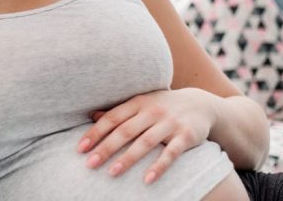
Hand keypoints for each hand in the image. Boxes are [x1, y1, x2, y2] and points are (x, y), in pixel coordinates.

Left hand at [75, 88, 220, 183]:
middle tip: (90, 164)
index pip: (112, 118)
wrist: (201, 104)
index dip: (95, 133)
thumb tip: (92, 115)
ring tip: (112, 173)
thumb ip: (119, 111)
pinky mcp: (186, 136)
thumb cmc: (163, 105)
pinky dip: (159, 166)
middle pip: (125, 131)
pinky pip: (171, 153)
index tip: (80, 149)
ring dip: (128, 158)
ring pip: (145, 142)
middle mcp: (152, 111)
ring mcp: (170, 123)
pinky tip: (147, 180)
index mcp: (138, 103)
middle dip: (106, 148)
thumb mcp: (141, 103)